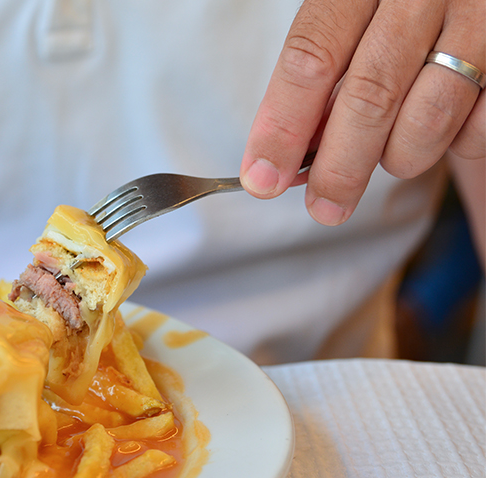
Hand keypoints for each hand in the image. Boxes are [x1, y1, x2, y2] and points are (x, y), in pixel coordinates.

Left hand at [239, 0, 484, 224]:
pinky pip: (478, 127)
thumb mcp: (354, 18)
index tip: (263, 179)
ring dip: (397, 158)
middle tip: (324, 206)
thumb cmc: (397, 7)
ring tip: (388, 156)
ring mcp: (477, 18)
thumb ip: (324, 74)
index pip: (311, 57)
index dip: (283, 125)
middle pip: (369, 96)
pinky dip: (451, 145)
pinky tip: (439, 131)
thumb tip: (288, 156)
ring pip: (427, 119)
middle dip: (339, 167)